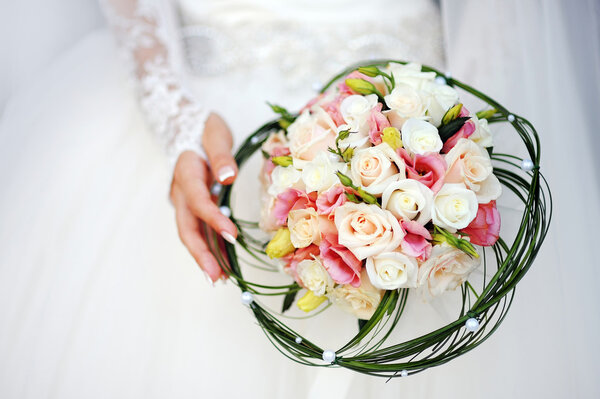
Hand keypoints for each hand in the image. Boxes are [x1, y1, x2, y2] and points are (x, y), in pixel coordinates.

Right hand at [170, 112, 237, 281]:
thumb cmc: (205, 130)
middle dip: (201, 254)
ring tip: (222, 279)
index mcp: (185, 173)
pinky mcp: (193, 207)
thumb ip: (221, 155)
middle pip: (187, 228)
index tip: (233, 236)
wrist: (189, 129)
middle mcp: (180, 192)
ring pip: (192, 234)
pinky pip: (200, 230)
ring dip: (205, 257)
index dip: (213, 220)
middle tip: (216, 278)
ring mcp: (184, 202)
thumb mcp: (215, 134)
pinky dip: (211, 247)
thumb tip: (227, 177)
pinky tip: (225, 265)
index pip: (198, 202)